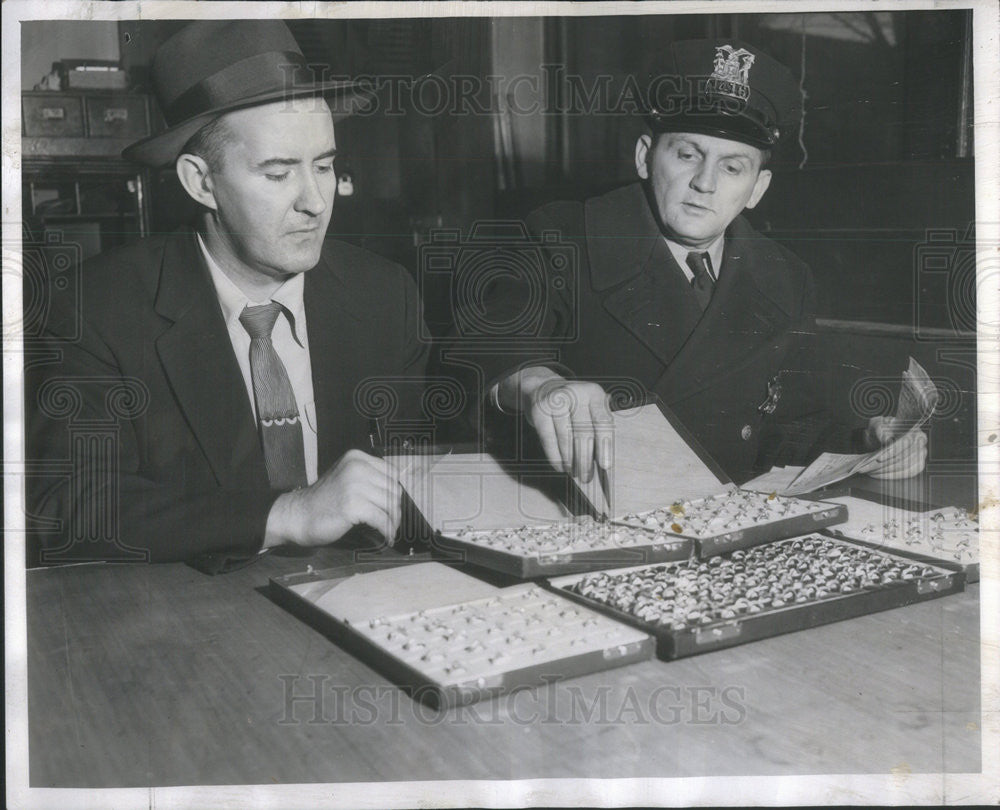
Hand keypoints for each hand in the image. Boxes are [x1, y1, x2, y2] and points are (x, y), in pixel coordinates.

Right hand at [263, 449, 401, 548]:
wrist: (297, 516)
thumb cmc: (323, 501)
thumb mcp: (346, 479)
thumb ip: (368, 479)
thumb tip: (396, 495)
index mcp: (356, 458)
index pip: (392, 472)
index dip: (395, 492)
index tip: (394, 506)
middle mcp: (357, 467)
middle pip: (394, 488)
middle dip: (396, 508)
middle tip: (393, 522)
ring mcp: (354, 485)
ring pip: (390, 504)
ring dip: (393, 521)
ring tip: (389, 530)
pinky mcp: (353, 505)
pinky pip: (381, 519)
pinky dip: (386, 530)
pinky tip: (385, 536)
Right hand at [499, 367, 612, 481]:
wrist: (541, 388)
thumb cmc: (572, 405)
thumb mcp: (590, 406)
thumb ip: (599, 427)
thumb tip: (605, 462)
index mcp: (593, 392)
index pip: (603, 422)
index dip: (604, 445)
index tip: (605, 466)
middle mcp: (575, 393)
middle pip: (583, 433)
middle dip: (586, 459)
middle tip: (587, 476)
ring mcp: (555, 401)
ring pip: (566, 439)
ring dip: (571, 461)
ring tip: (574, 473)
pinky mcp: (539, 411)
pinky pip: (549, 440)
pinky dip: (555, 457)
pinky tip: (560, 467)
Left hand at [857, 416, 927, 478]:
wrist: (883, 436)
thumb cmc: (882, 430)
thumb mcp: (877, 424)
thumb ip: (880, 429)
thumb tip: (887, 439)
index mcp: (913, 430)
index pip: (905, 443)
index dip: (892, 452)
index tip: (878, 458)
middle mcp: (920, 443)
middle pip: (904, 457)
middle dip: (886, 464)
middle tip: (870, 468)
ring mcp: (921, 455)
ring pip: (905, 467)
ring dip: (887, 471)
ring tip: (872, 471)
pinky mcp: (917, 466)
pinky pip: (907, 474)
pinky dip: (892, 476)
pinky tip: (879, 475)